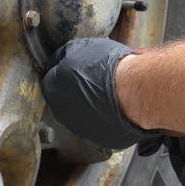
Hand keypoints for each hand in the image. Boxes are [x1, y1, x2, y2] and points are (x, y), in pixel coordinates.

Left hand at [41, 37, 157, 149]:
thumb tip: (63, 56)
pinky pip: (100, 125)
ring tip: (108, 94)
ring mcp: (80, 128)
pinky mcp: (100, 138)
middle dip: (77, 91)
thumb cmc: (108, 69)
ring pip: (83, 114)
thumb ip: (66, 54)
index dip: (66, 71)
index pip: (52, 78)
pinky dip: (105, 117)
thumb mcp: (82, 47)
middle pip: (66, 98)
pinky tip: (116, 107)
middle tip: (95, 81)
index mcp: (52, 88)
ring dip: (91, 105)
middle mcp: (61, 111)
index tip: (78, 68)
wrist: (132, 92)